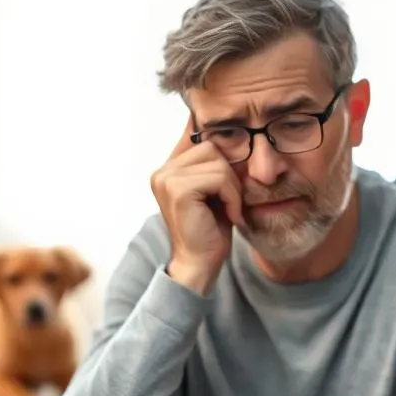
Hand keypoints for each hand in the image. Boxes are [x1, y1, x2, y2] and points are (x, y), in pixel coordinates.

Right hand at [150, 117, 244, 295]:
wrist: (200, 265)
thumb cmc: (210, 231)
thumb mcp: (215, 191)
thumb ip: (215, 165)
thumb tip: (227, 131)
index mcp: (168, 169)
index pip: (196, 136)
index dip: (220, 149)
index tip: (229, 177)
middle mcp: (162, 171)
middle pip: (212, 147)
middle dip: (229, 174)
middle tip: (231, 202)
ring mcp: (167, 179)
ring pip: (218, 162)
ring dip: (232, 188)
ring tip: (230, 209)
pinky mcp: (178, 190)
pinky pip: (219, 178)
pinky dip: (232, 197)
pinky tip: (229, 215)